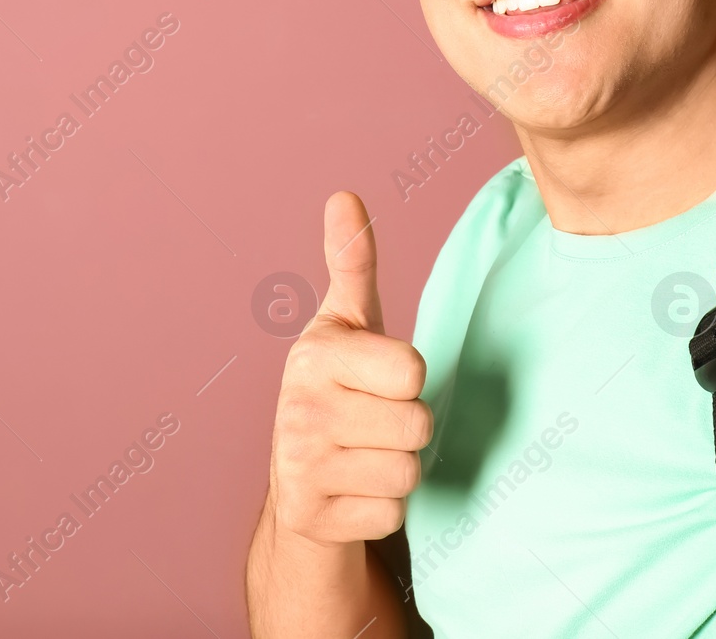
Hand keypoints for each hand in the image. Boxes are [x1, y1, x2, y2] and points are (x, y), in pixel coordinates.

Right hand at [267, 191, 431, 546]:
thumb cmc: (338, 391)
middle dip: (408, 429)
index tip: (379, 380)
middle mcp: (299, 410)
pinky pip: (391, 513)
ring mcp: (301, 468)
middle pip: (416, 425)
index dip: (409, 379)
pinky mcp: (312, 519)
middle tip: (374, 424)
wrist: (299, 483)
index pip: (412, 371)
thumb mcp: (346, 325)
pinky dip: (382, 508)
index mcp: (314, 355)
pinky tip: (353, 492)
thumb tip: (343, 195)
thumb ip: (352, 263)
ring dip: (398, 468)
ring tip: (364, 456)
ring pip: (407, 472)